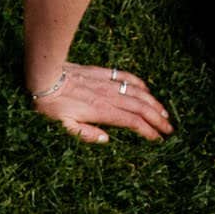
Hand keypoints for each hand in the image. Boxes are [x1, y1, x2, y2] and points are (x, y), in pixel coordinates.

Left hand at [30, 63, 171, 144]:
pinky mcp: (104, 74)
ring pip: (139, 93)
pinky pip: (128, 77)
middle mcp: (110, 97)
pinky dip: (141, 84)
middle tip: (169, 129)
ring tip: (164, 113)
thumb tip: (106, 140)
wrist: (45, 77)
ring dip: (154, 103)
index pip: (132, 122)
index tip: (157, 138)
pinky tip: (147, 90)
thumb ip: (84, 134)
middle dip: (157, 119)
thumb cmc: (50, 105)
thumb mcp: (62, 126)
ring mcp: (108, 84)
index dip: (147, 131)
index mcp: (102, 112)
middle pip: (141, 109)